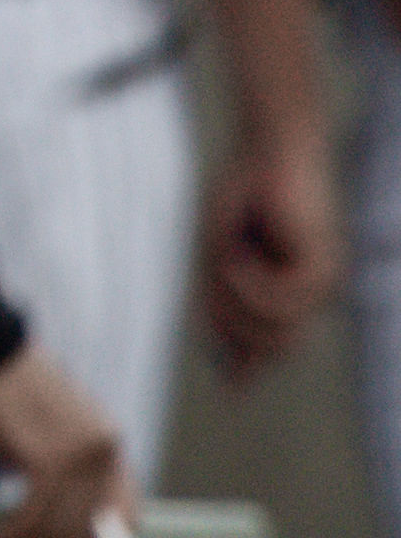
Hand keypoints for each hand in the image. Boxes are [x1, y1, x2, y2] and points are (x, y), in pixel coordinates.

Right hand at [0, 344, 132, 537]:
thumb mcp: (41, 431)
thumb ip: (55, 472)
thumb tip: (43, 533)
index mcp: (108, 444)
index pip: (120, 521)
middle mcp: (104, 451)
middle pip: (84, 534)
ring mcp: (80, 454)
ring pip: (56, 532)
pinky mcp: (47, 455)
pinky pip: (31, 517)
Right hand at [202, 118, 343, 379]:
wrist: (267, 148)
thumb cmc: (243, 193)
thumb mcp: (220, 256)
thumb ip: (224, 307)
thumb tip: (232, 368)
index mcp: (292, 291)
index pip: (275, 346)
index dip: (250, 366)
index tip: (234, 389)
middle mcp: (313, 294)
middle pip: (270, 345)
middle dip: (230, 319)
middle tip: (216, 272)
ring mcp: (322, 283)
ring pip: (274, 328)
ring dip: (236, 298)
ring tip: (227, 257)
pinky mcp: (321, 267)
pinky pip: (280, 302)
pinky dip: (249, 283)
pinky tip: (239, 256)